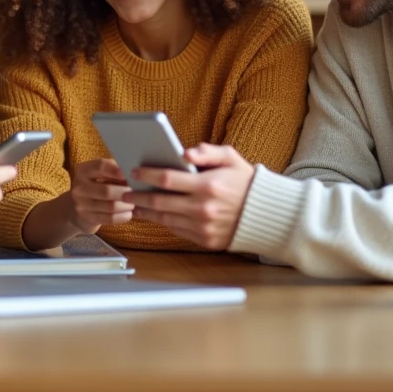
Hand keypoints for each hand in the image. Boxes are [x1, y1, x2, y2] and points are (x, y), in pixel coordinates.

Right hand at [67, 158, 133, 233]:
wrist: (79, 207)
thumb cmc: (98, 185)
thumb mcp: (102, 173)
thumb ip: (115, 170)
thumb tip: (135, 173)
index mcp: (83, 170)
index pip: (100, 167)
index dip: (117, 170)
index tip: (131, 174)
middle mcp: (79, 187)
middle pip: (107, 191)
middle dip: (125, 193)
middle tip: (138, 193)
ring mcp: (81, 204)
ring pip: (110, 206)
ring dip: (126, 205)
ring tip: (135, 203)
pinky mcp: (87, 218)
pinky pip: (110, 218)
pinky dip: (122, 216)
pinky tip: (128, 214)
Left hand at [123, 144, 254, 249]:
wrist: (267, 215)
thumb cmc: (245, 182)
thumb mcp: (231, 158)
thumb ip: (208, 151)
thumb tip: (185, 151)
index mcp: (208, 185)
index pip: (168, 179)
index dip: (147, 174)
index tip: (134, 171)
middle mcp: (204, 208)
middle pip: (160, 201)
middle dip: (138, 196)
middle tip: (125, 192)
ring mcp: (204, 226)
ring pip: (165, 219)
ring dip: (146, 212)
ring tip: (134, 204)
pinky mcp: (205, 240)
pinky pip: (176, 231)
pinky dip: (162, 222)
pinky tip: (154, 214)